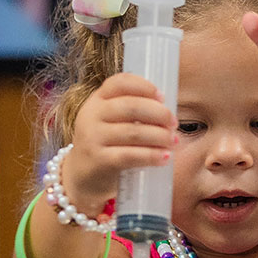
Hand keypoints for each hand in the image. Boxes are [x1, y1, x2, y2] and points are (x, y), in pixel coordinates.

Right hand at [63, 73, 175, 214]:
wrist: (83, 175)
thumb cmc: (107, 143)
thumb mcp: (112, 121)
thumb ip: (133, 110)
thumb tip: (168, 112)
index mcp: (98, 100)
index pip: (120, 82)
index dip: (144, 86)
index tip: (163, 97)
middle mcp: (92, 115)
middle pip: (131, 106)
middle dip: (159, 114)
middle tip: (174, 123)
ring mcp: (92, 137)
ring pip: (133, 132)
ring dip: (160, 136)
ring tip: (173, 141)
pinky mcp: (98, 160)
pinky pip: (130, 155)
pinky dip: (151, 155)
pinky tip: (165, 157)